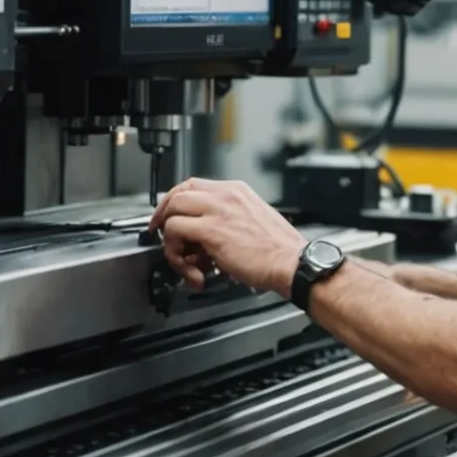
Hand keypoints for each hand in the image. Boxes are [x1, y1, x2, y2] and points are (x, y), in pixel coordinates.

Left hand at [148, 177, 307, 295]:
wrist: (292, 262)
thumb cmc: (279, 250)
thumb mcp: (253, 222)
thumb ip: (226, 222)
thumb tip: (202, 240)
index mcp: (236, 191)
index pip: (194, 186)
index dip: (176, 203)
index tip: (171, 218)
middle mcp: (225, 195)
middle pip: (178, 193)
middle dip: (164, 216)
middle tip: (163, 235)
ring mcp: (217, 210)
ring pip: (172, 210)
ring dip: (170, 240)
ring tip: (184, 261)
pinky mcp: (211, 230)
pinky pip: (175, 232)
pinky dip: (174, 253)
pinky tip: (191, 270)